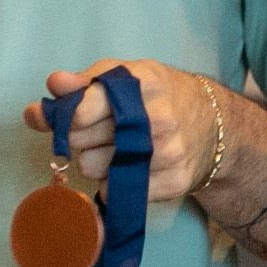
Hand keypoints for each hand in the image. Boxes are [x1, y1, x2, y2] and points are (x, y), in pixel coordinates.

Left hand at [20, 58, 215, 201]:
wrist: (213, 126)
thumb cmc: (159, 96)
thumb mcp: (127, 75)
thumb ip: (85, 80)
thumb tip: (54, 84)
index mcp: (144, 83)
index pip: (84, 108)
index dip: (65, 115)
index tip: (63, 116)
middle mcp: (158, 119)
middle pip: (80, 140)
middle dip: (80, 135)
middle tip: (97, 129)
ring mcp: (167, 154)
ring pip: (91, 168)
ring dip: (94, 159)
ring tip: (116, 146)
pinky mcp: (171, 183)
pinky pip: (112, 191)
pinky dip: (112, 180)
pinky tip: (130, 165)